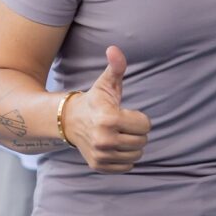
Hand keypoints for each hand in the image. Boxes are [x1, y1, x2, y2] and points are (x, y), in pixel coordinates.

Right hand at [67, 46, 150, 172]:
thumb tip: (113, 49)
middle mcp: (104, 140)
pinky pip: (127, 166)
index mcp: (110, 119)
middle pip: (142, 141)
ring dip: (132, 145)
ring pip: (137, 154)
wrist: (70, 121)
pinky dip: (125, 157)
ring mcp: (101, 155)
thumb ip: (116, 66)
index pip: (145, 125)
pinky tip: (115, 146)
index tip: (126, 113)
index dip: (139, 118)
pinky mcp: (98, 165)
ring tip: (120, 135)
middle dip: (137, 132)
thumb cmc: (95, 100)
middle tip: (123, 124)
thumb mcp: (106, 83)